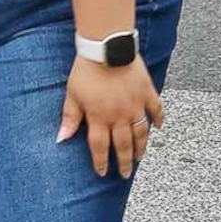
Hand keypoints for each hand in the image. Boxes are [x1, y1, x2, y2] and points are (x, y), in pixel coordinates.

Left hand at [59, 56, 164, 177]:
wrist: (107, 48)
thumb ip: (69, 118)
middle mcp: (119, 116)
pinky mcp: (147, 93)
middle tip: (127, 174)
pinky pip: (156, 110)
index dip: (101, 162)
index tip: (103, 172)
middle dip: (124, 162)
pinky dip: (159, 119)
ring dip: (141, 147)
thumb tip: (61, 139)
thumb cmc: (86, 70)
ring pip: (141, 133)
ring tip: (141, 157)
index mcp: (99, 117)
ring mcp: (135, 105)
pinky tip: (159, 128)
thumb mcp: (72, 94)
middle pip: (123, 145)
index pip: (100, 147)